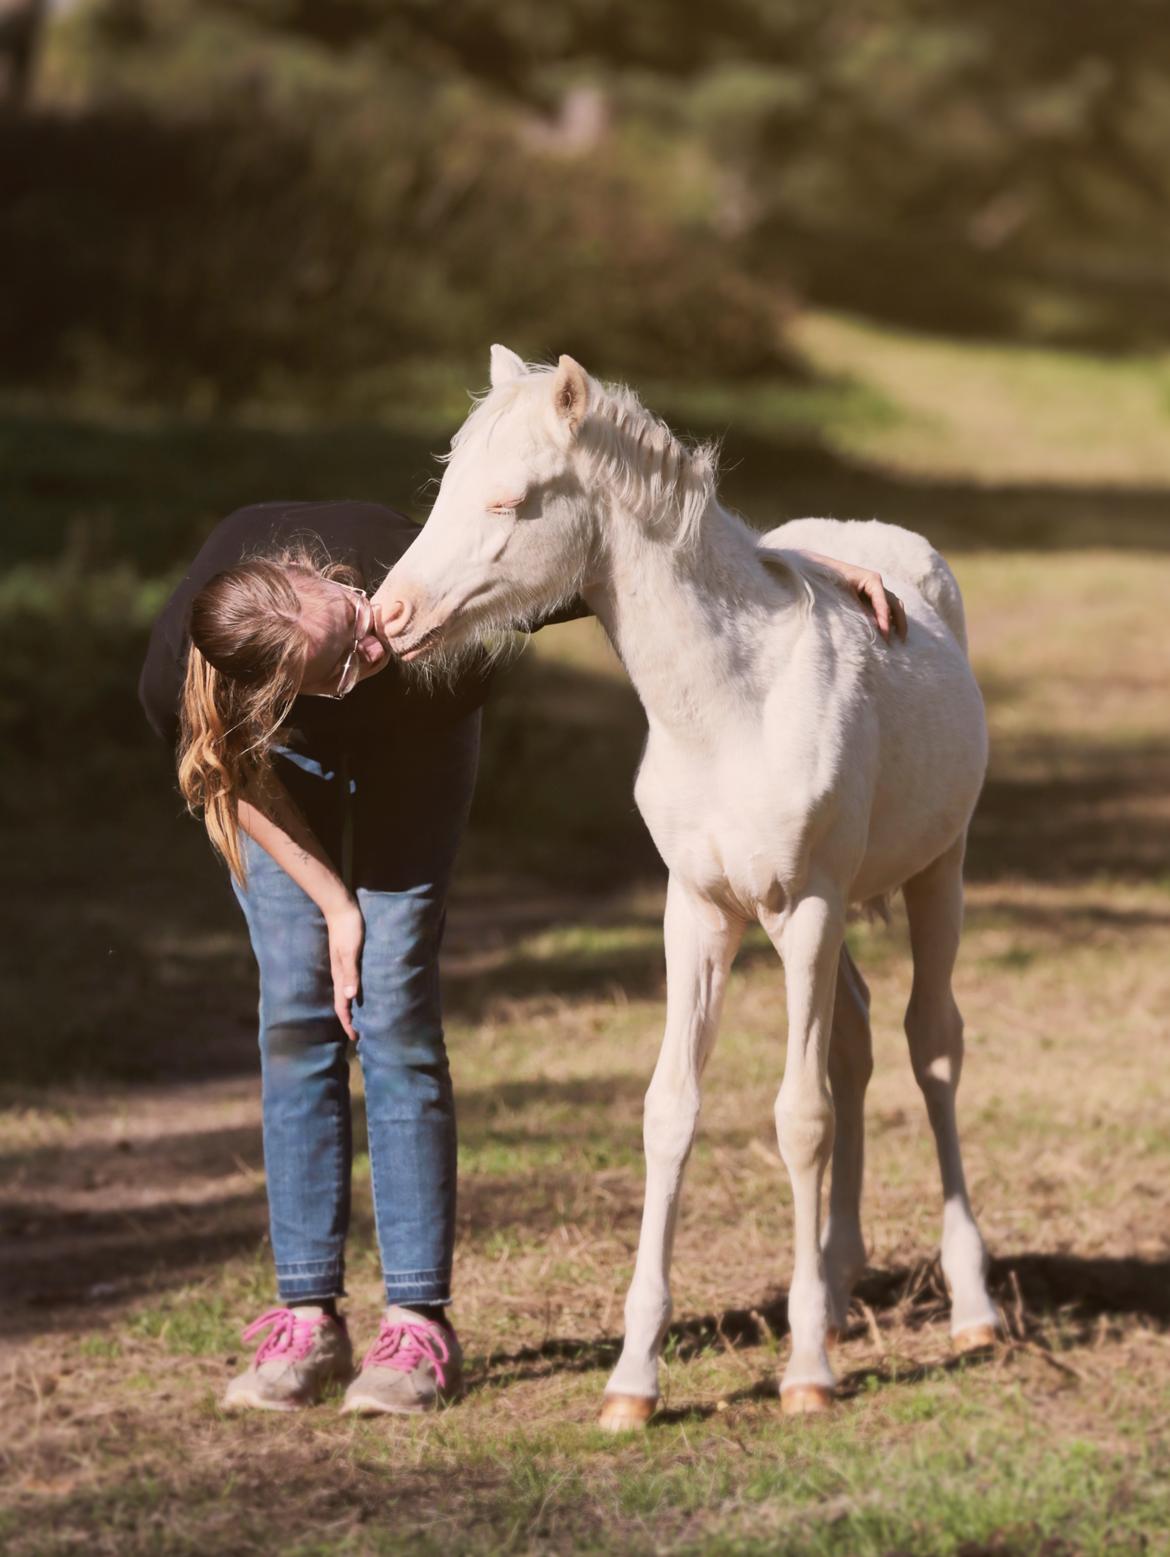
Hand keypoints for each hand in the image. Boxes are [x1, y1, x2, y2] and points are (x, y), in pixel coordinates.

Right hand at [326, 898, 364, 1040]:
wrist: (341, 907)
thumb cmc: (349, 928)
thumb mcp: (351, 951)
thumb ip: (351, 973)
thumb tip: (351, 997)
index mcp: (340, 975)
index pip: (342, 1006)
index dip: (348, 1023)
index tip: (356, 1038)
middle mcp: (339, 974)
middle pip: (342, 1003)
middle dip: (349, 1020)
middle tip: (360, 1034)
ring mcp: (342, 966)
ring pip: (345, 993)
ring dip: (351, 1008)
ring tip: (361, 1018)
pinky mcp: (346, 958)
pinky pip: (349, 981)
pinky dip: (354, 992)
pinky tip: (361, 992)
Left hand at [808, 555, 907, 641]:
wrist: (823, 570)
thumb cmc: (832, 580)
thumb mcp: (845, 597)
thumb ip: (859, 610)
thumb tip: (874, 627)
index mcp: (872, 580)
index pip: (883, 603)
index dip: (885, 620)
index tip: (886, 636)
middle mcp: (878, 584)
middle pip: (895, 604)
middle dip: (900, 622)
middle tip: (901, 640)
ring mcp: (876, 589)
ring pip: (893, 605)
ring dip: (898, 621)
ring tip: (899, 638)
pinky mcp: (872, 595)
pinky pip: (885, 607)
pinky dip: (889, 618)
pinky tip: (890, 630)